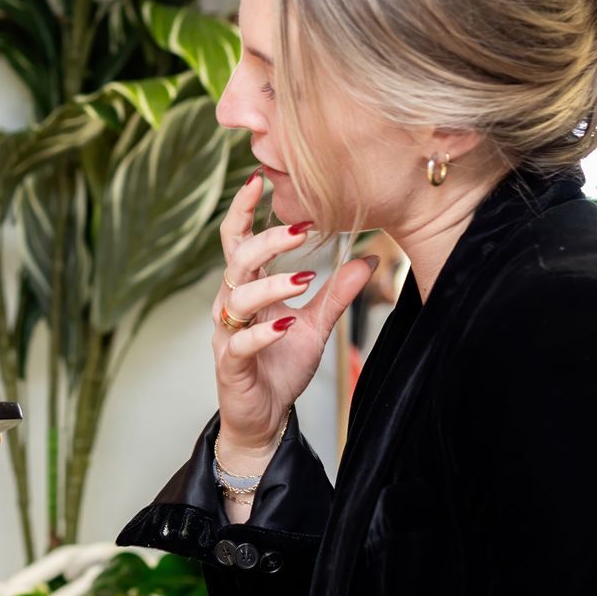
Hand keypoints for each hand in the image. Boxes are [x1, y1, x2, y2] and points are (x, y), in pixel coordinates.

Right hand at [210, 172, 374, 471]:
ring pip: (238, 298)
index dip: (243, 210)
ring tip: (305, 279)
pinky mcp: (231, 364)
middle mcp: (232, 305)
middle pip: (238, 260)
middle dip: (268, 241)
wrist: (266, 417)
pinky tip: (287, 323)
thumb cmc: (282, 366)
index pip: (237, 240)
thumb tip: (368, 258)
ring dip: (271, 284)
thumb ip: (336, 293)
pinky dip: (263, 332)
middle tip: (302, 228)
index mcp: (248, 288)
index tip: (258, 179)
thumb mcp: (315, 325)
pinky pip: (241, 342)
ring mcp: (228, 334)